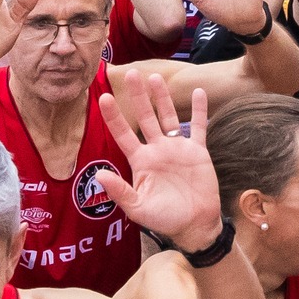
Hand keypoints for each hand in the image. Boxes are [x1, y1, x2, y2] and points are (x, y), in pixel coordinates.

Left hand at [94, 70, 223, 250]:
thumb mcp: (138, 208)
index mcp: (141, 161)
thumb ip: (120, 192)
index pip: (123, 134)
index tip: (104, 97)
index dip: (114, 116)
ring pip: (168, 117)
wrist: (195, 225)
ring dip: (162, 97)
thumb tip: (99, 176)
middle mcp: (157, 149)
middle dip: (138, 96)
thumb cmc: (164, 219)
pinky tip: (198, 92)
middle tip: (131, 73)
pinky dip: (199, 110)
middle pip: (145, 117)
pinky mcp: (197, 151)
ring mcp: (177, 148)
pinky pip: (198, 126)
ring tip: (155, 77)